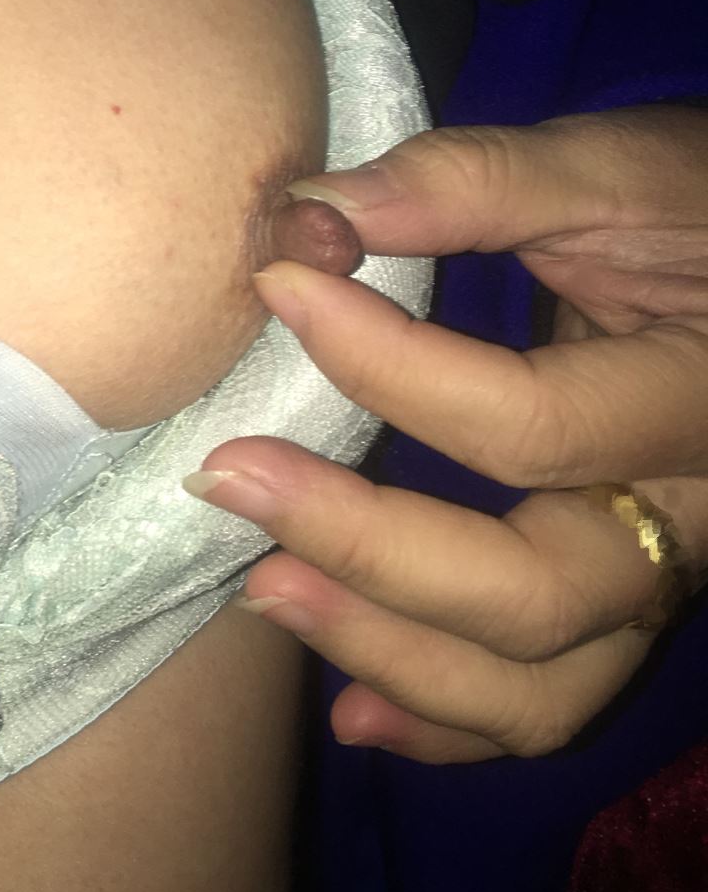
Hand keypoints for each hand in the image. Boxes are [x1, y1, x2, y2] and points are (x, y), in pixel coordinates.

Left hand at [187, 105, 707, 761]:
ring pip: (540, 690)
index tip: (279, 285)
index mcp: (703, 403)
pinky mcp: (620, 611)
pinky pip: (545, 707)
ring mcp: (659, 584)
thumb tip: (313, 213)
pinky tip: (352, 711)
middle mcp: (692, 523)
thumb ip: (476, 183)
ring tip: (263, 590)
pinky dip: (444, 722)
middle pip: (536, 593)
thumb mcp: (615, 169)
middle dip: (365, 546)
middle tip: (230, 477)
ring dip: (389, 655)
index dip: (389, 366)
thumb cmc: (690, 207)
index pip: (532, 424)